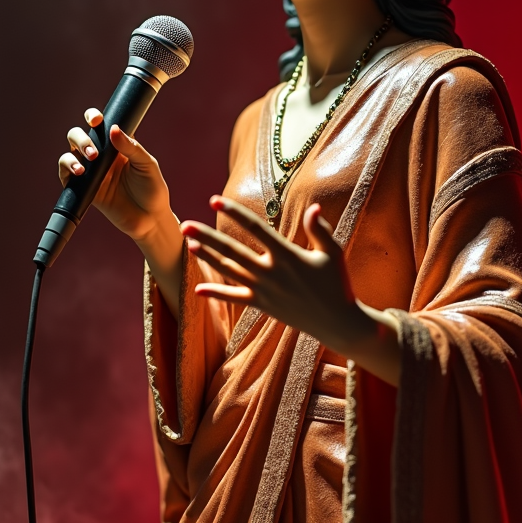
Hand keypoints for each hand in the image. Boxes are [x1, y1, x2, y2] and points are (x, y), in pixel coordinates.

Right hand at [58, 107, 171, 241]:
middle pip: (78, 136)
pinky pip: (66, 175)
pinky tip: (80, 172)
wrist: (150, 220)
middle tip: (94, 152)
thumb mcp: (147, 165)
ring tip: (89, 162)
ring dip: (74, 154)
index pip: (100, 126)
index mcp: (117, 146)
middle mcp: (101, 157)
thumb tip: (113, 128)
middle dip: (81, 138)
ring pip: (70, 153)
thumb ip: (131, 147)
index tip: (95, 120)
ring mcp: (92, 173)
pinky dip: (67, 169)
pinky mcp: (85, 189)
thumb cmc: (153, 190)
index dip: (93, 118)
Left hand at [180, 196, 366, 353]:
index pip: (254, 228)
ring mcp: (264, 290)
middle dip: (207, 236)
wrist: (336, 322)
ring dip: (208, 258)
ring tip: (190, 244)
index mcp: (287, 255)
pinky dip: (217, 293)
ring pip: (230, 270)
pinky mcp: (262, 305)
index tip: (214, 200)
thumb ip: (319, 229)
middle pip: (232, 250)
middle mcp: (271, 272)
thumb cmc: (337, 284)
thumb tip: (312, 208)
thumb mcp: (332, 253)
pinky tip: (198, 289)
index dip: (233, 212)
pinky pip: (235, 298)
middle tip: (184, 225)